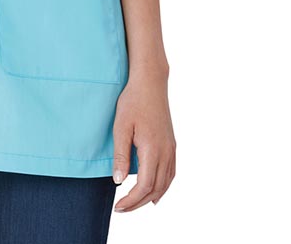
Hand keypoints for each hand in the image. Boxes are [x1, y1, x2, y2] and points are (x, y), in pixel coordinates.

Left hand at [111, 67, 175, 211]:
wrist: (150, 82)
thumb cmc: (133, 101)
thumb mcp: (121, 127)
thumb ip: (120, 155)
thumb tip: (118, 181)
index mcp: (153, 149)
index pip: (145, 186)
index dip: (132, 200)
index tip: (118, 206)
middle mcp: (166, 152)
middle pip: (156, 188)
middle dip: (139, 203)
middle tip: (122, 208)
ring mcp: (171, 148)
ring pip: (166, 182)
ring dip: (151, 196)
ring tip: (135, 204)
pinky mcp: (172, 144)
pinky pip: (171, 172)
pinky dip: (163, 186)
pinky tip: (155, 190)